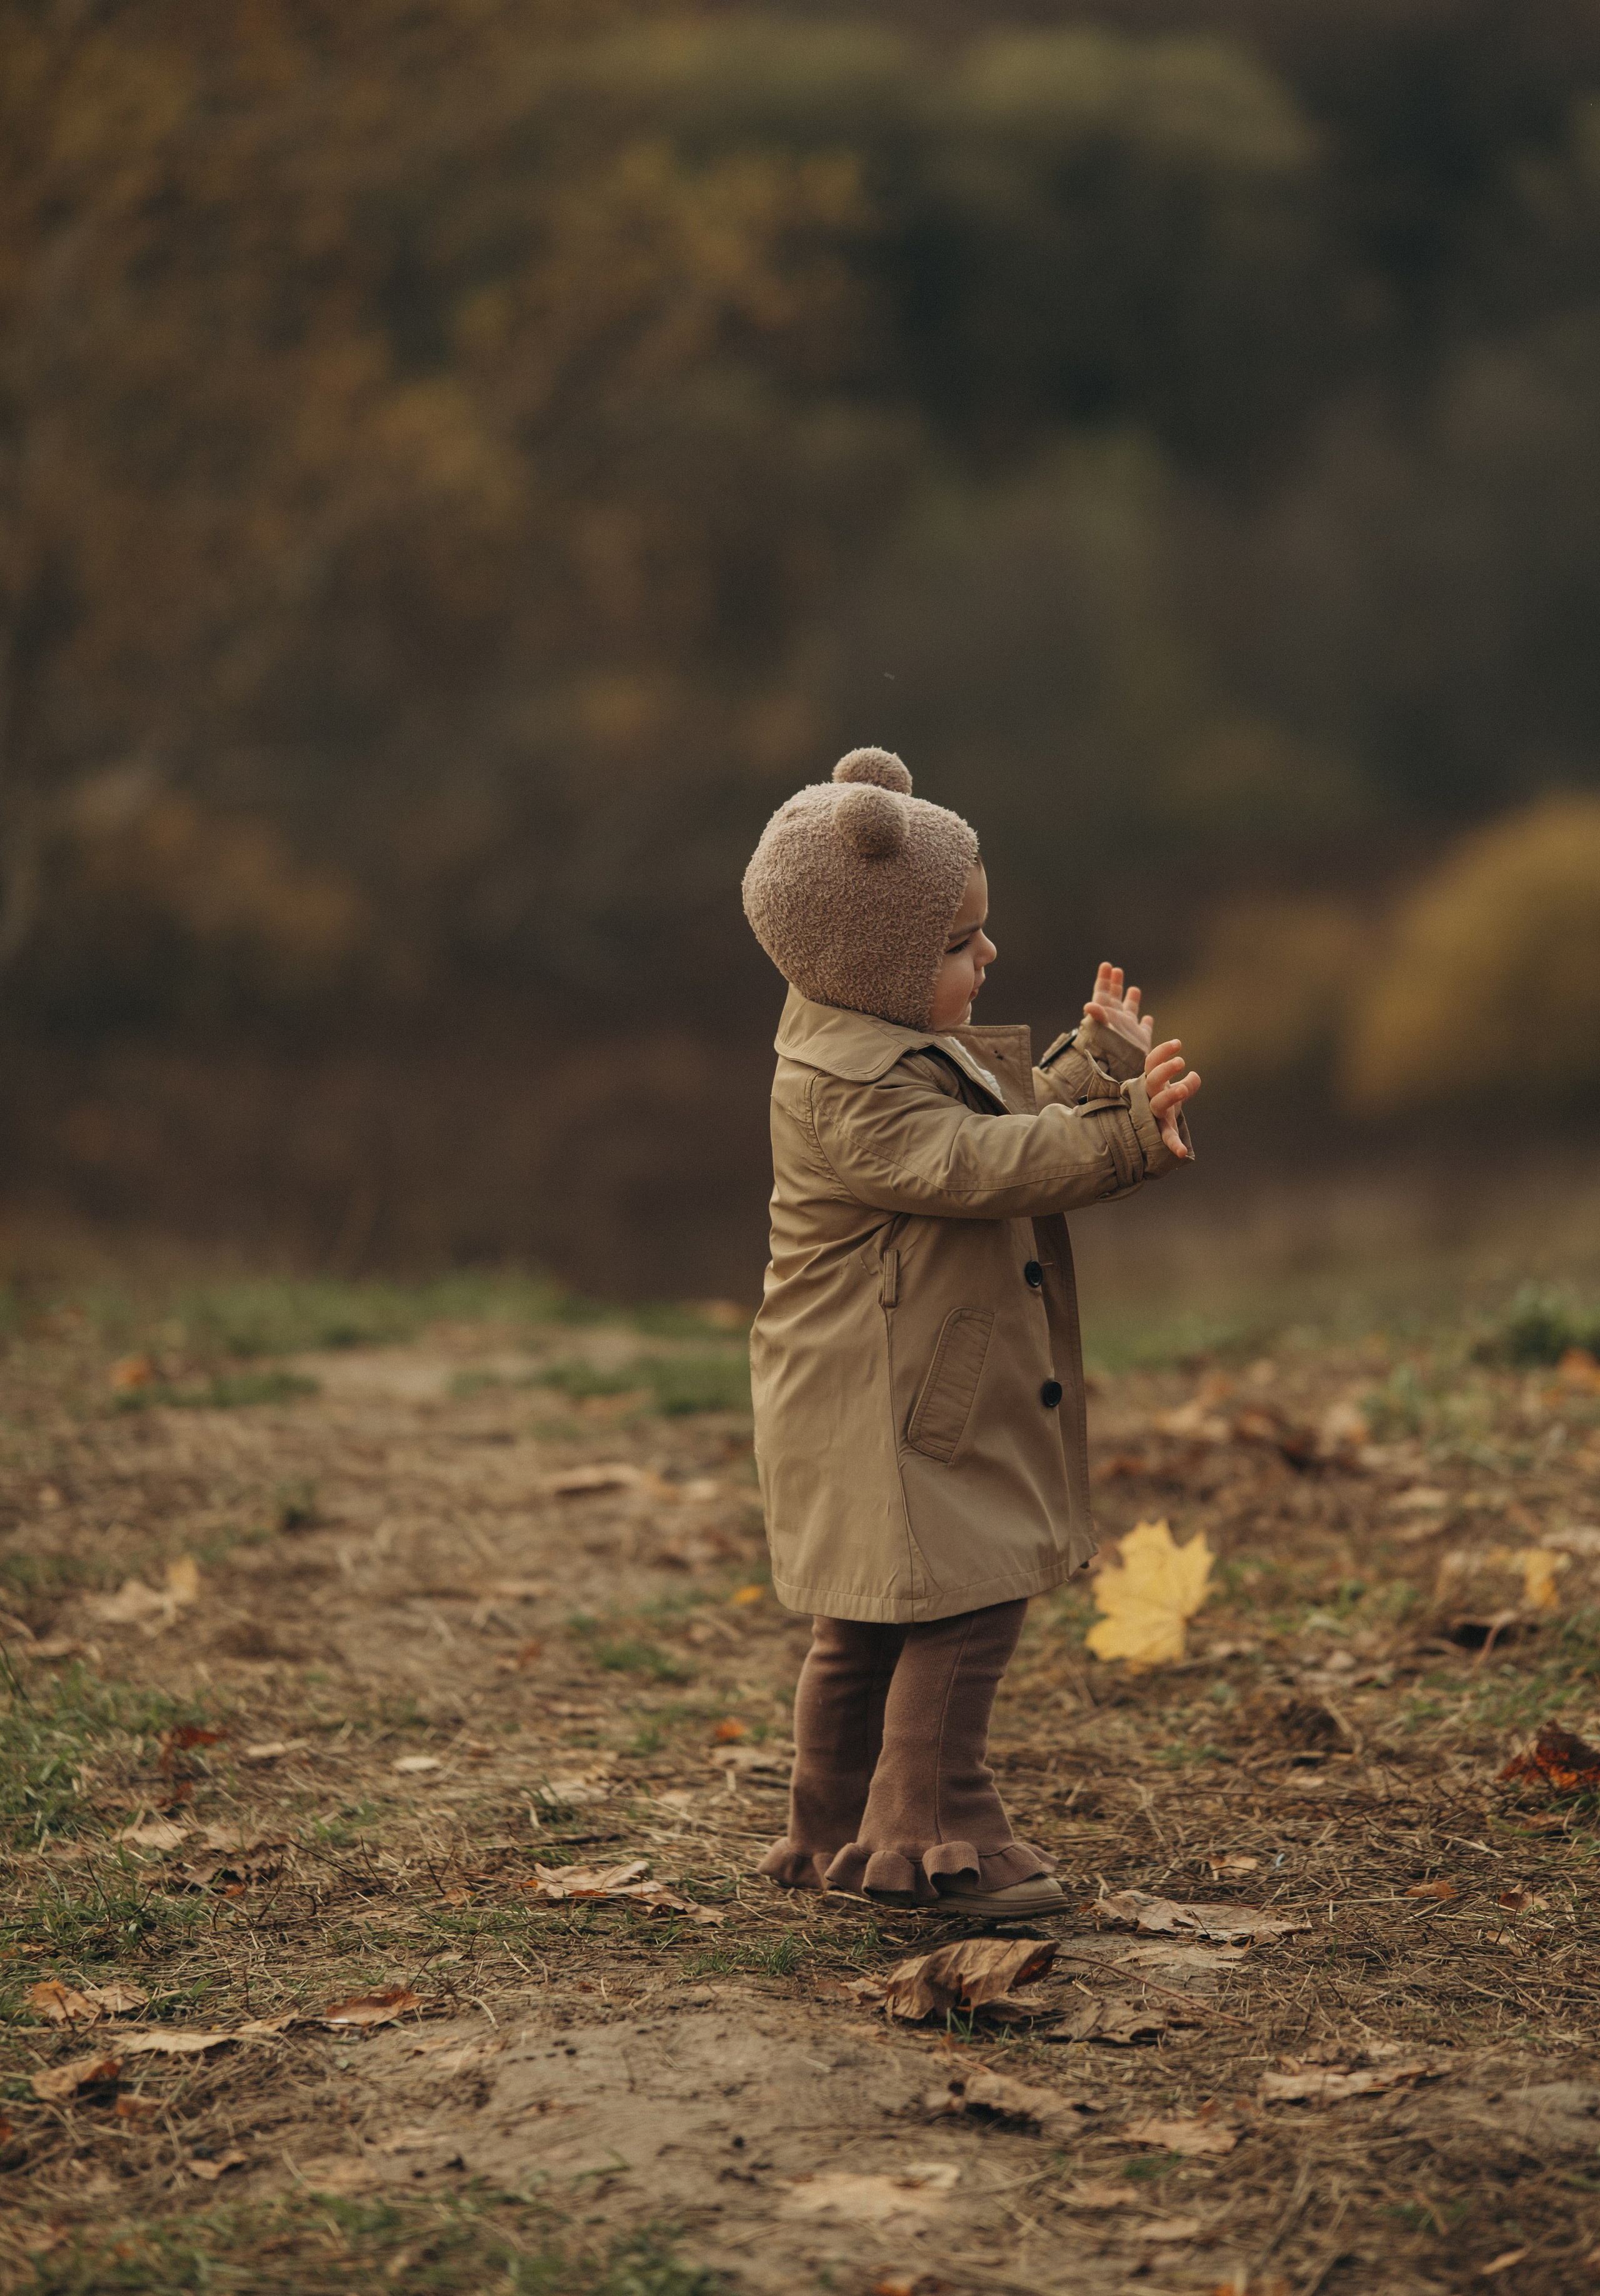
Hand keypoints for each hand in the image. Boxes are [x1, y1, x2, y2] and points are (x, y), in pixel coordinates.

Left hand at [1084, 962, 1152, 1052]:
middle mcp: (1116, 1020)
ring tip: (1133, 989)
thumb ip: (1097, 1018)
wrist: (1120, 1074)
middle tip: (1116, 970)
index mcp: (1105, 1015)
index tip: (1106, 965)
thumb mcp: (1101, 1033)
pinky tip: (1147, 1017)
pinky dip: (1146, 1023)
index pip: (1102, 993)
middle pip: (1114, 998)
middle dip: (1115, 984)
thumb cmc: (1108, 1053)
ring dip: (1131, 999)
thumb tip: (1088, 1006)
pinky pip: (1144, 1029)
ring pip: (1130, 1010)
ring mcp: (1128, 1030)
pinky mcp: (1140, 1041)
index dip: (1103, 980)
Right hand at [1144, 1037, 1200, 1159]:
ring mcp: (1155, 1113)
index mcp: (1152, 1082)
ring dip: (1170, 1096)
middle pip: (1152, 1080)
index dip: (1162, 1052)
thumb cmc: (1163, 1104)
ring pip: (1157, 1103)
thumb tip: (1195, 1076)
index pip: (1152, 1062)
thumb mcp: (1175, 1090)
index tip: (1178, 1043)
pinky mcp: (1162, 1130)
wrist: (1148, 1129)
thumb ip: (1188, 1084)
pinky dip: (1174, 1144)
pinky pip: (1166, 1136)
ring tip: (1184, 1089)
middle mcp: (1150, 1096)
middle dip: (1165, 1070)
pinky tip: (1182, 1153)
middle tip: (1181, 1061)